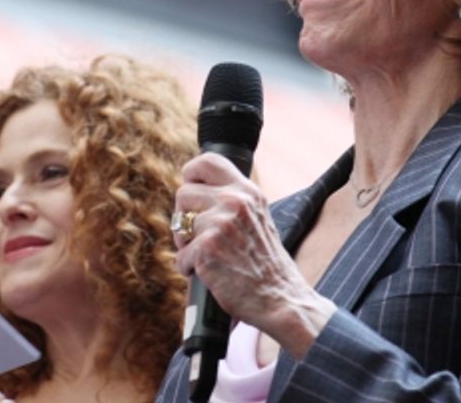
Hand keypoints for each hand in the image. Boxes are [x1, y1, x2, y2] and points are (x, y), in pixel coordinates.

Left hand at [173, 153, 334, 356]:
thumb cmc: (267, 264)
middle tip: (199, 236)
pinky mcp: (207, 248)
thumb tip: (198, 191)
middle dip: (185, 216)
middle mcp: (234, 202)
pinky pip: (180, 255)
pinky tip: (208, 274)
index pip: (208, 161)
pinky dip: (189, 268)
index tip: (192, 190)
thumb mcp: (258, 218)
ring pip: (178, 224)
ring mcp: (220, 224)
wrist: (281, 298)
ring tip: (206, 256)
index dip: (192, 174)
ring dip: (185, 244)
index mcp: (248, 191)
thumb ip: (234, 202)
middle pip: (183, 193)